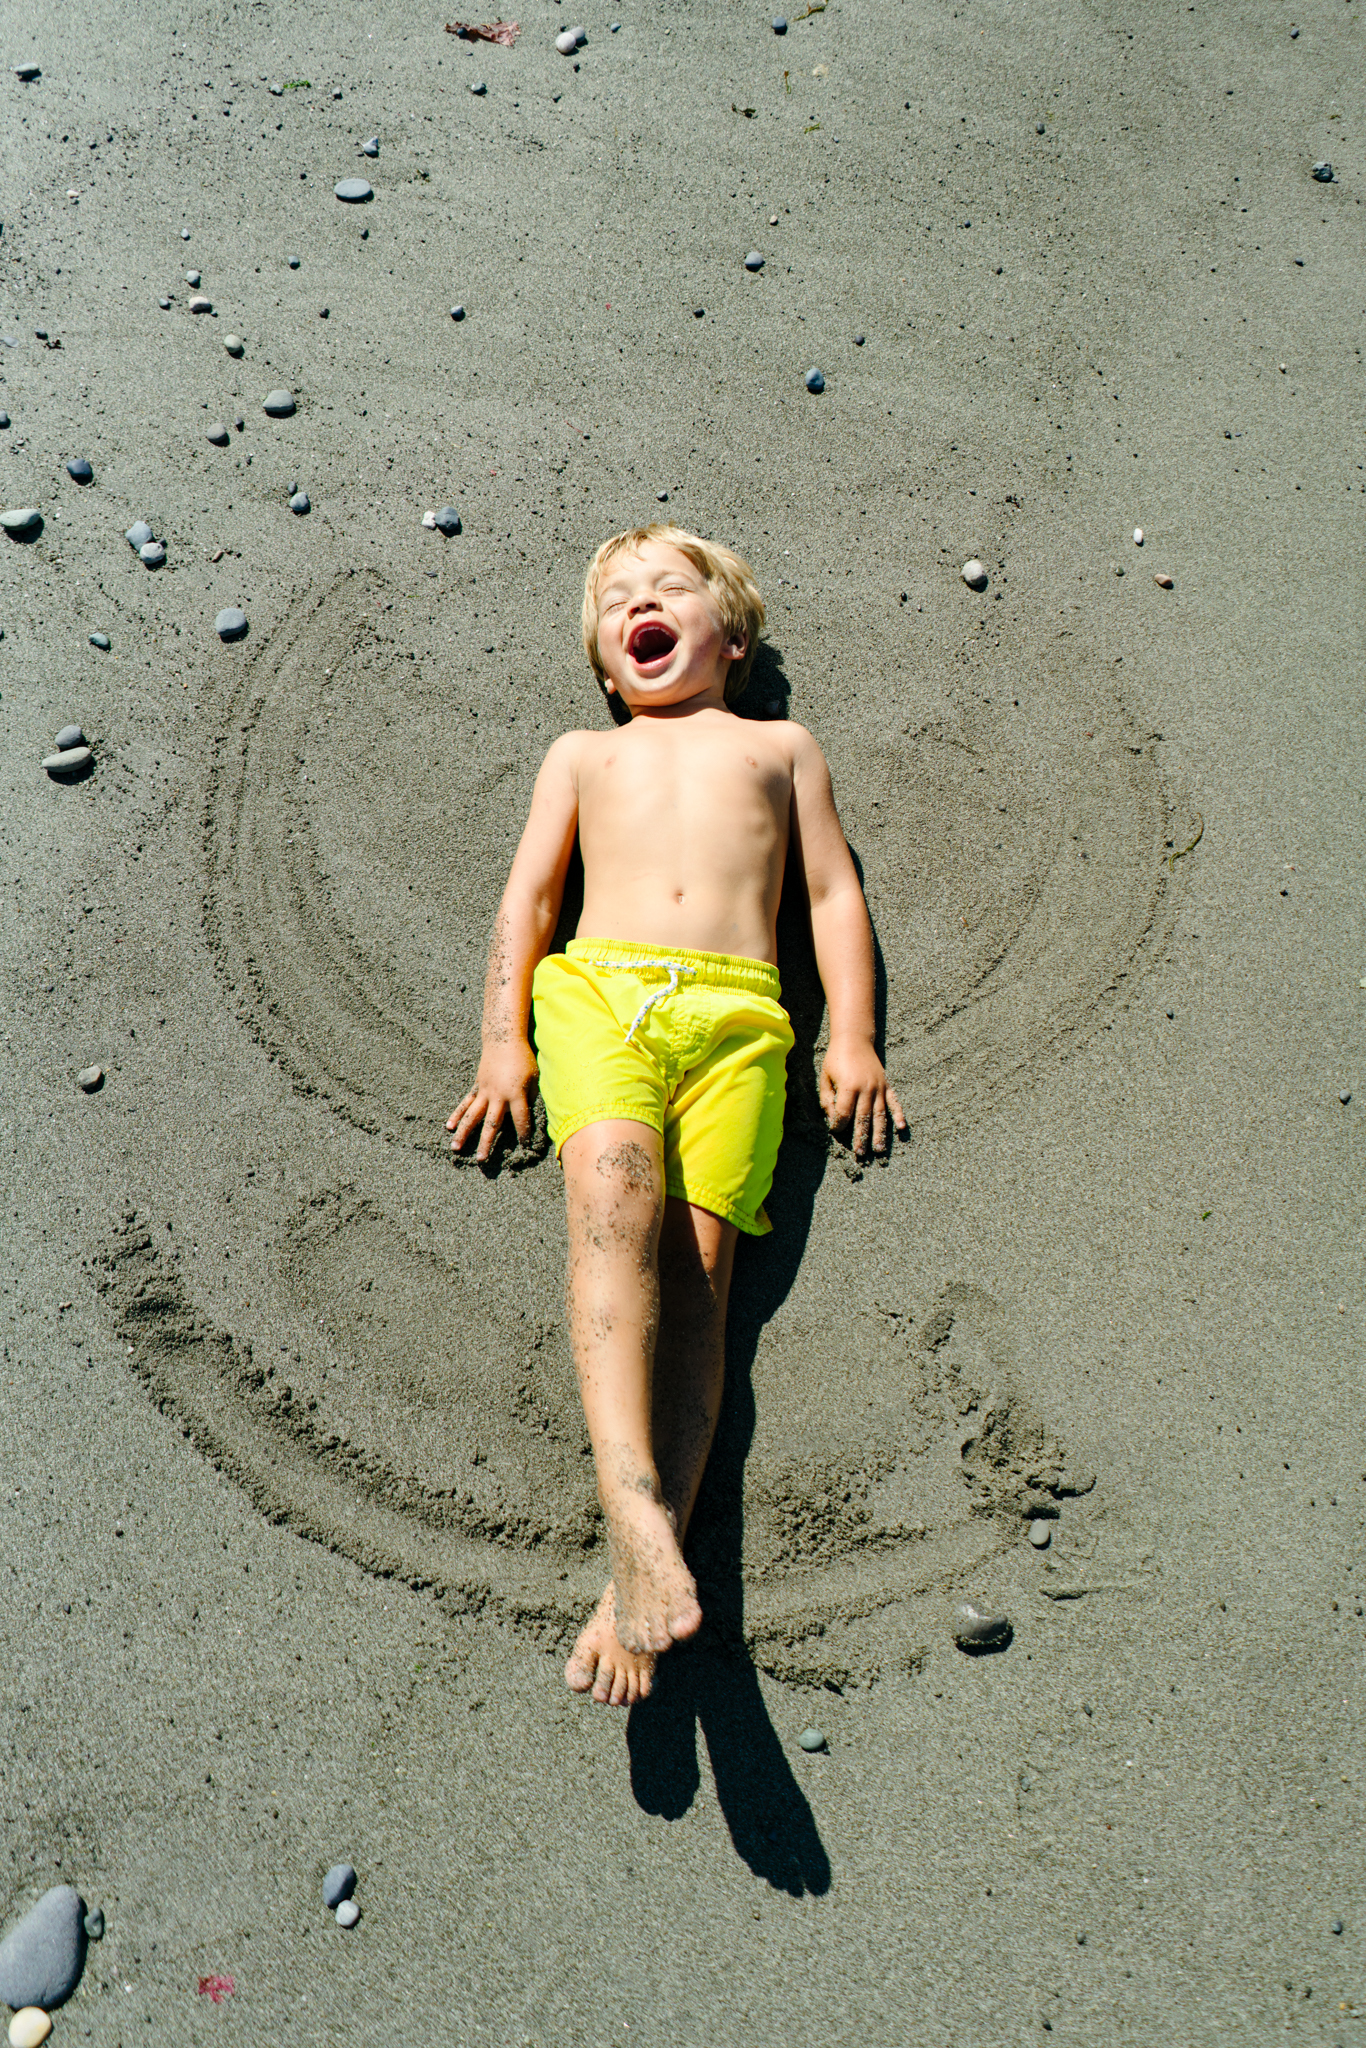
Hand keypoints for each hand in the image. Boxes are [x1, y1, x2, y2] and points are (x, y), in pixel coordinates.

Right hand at [446, 1040, 538, 1162]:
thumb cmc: (523, 1059)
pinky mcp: (477, 1086)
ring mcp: (484, 1091)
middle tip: (481, 1161)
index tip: (524, 1147)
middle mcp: (498, 1095)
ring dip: (463, 1133)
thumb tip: (528, 1114)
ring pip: (472, 1116)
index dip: (523, 1133)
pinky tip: (448, 1126)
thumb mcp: (534, 1077)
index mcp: (516, 1094)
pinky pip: (466, 1103)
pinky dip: (457, 1114)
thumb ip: (531, 1097)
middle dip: (487, 1143)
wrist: (504, 1040)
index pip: (520, 1119)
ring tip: (455, 1148)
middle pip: (491, 1124)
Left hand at [819, 1035, 906, 1160]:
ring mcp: (879, 1087)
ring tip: (879, 1150)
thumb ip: (827, 1099)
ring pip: (880, 1115)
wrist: (854, 1039)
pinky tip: (901, 1128)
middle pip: (863, 1118)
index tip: (835, 1130)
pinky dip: (899, 1114)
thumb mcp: (825, 1077)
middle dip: (860, 1137)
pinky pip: (894, 1102)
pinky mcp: (886, 1084)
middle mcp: (866, 1088)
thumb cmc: (836, 1059)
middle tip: (860, 1154)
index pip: (844, 1113)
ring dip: (879, 1134)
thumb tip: (833, 1120)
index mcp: (848, 1086)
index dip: (838, 1124)